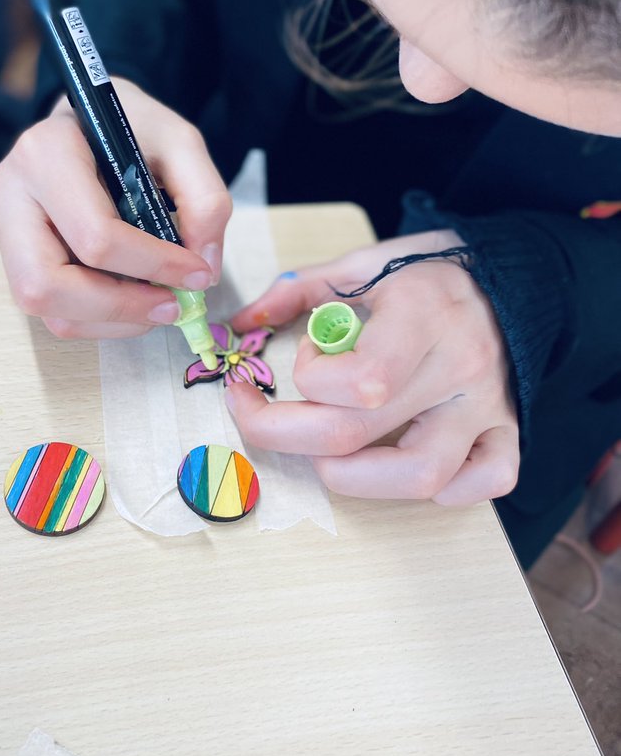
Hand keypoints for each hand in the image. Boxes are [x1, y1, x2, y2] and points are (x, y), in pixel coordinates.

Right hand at [0, 79, 231, 337]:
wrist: (92, 122)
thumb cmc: (133, 130)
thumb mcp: (180, 144)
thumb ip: (205, 198)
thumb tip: (204, 263)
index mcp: (45, 153)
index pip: (93, 234)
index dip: (153, 265)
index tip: (198, 274)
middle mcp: (10, 192)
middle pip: (46, 283)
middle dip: (118, 307)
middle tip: (171, 305)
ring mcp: (4, 228)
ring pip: (44, 305)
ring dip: (110, 319)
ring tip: (157, 304)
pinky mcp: (13, 256)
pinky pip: (51, 309)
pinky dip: (99, 319)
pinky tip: (133, 300)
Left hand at [225, 231, 518, 504]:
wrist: (511, 275)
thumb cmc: (429, 273)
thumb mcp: (363, 265)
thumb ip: (300, 291)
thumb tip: (243, 324)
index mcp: (423, 314)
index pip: (358, 380)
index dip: (310, 378)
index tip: (303, 357)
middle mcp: (458, 366)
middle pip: (359, 434)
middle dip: (285, 434)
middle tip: (259, 417)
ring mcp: (487, 406)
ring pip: (421, 476)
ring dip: (355, 477)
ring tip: (328, 454)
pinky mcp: (508, 430)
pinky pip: (487, 481)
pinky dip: (444, 490)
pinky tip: (402, 465)